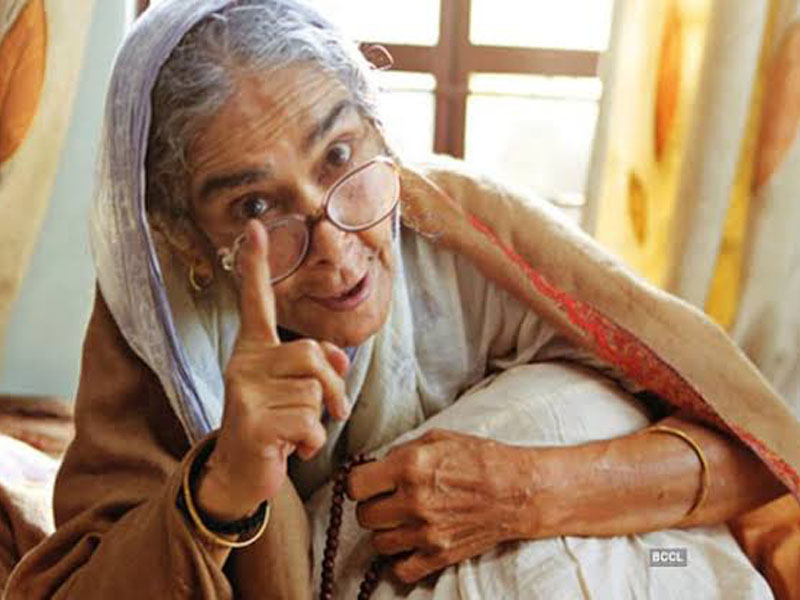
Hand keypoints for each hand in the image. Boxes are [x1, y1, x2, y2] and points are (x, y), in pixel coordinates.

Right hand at [196, 219, 350, 520]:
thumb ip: (317, 367)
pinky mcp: (250, 421)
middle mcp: (243, 363)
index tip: (257, 225)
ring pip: (313, 393)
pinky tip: (291, 449)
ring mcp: (243, 391)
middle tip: (334, 410)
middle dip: (333, 386)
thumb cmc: (272, 425)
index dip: (256, 265)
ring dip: (319, 420)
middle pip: (312, 354)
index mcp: (253, 350)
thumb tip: (343, 358)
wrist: (239, 473)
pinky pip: (307, 423)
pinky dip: (311, 442)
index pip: (255, 302)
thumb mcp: (295, 392)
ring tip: (296, 433)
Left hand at [347, 429, 542, 582]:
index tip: (369, 482)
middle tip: (389, 500)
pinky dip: (401, 560)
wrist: (518, 490)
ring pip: (378, 543)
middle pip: (364, 516)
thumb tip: (376, 464)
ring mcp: (426, 532)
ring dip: (386, 531)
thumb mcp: (438, 438)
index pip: (355, 485)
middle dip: (372, 506)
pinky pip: (400, 570)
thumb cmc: (481, 458)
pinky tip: (410, 543)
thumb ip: (402, 450)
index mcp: (410, 466)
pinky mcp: (439, 555)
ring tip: (402, 520)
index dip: (360, 483)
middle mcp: (414, 501)